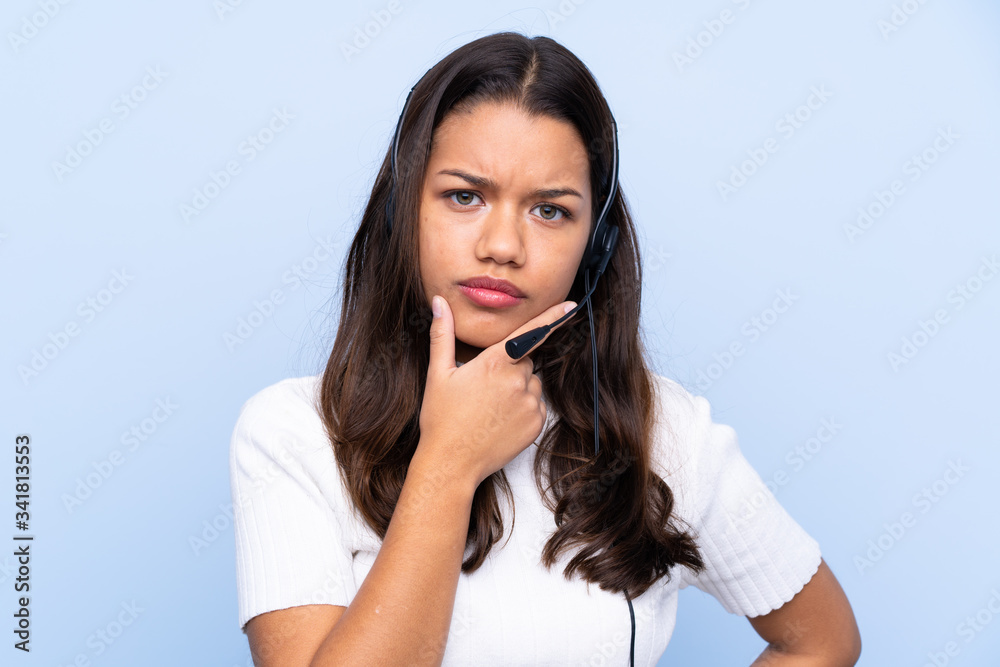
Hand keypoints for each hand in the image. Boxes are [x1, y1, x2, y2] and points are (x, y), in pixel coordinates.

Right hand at [416, 295, 576, 488]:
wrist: (451, 462)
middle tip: (484, 388)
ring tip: (490, 407)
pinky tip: (501, 420)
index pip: (530, 332)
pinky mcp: (536, 424)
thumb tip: (439, 303)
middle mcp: (517, 380)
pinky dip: (524, 409)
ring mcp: (529, 404)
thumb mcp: (438, 373)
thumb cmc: (441, 418)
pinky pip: (537, 406)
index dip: (553, 317)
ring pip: (532, 384)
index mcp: (495, 362)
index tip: (571, 306)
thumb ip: (442, 334)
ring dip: (518, 389)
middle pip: (525, 361)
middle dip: (510, 368)